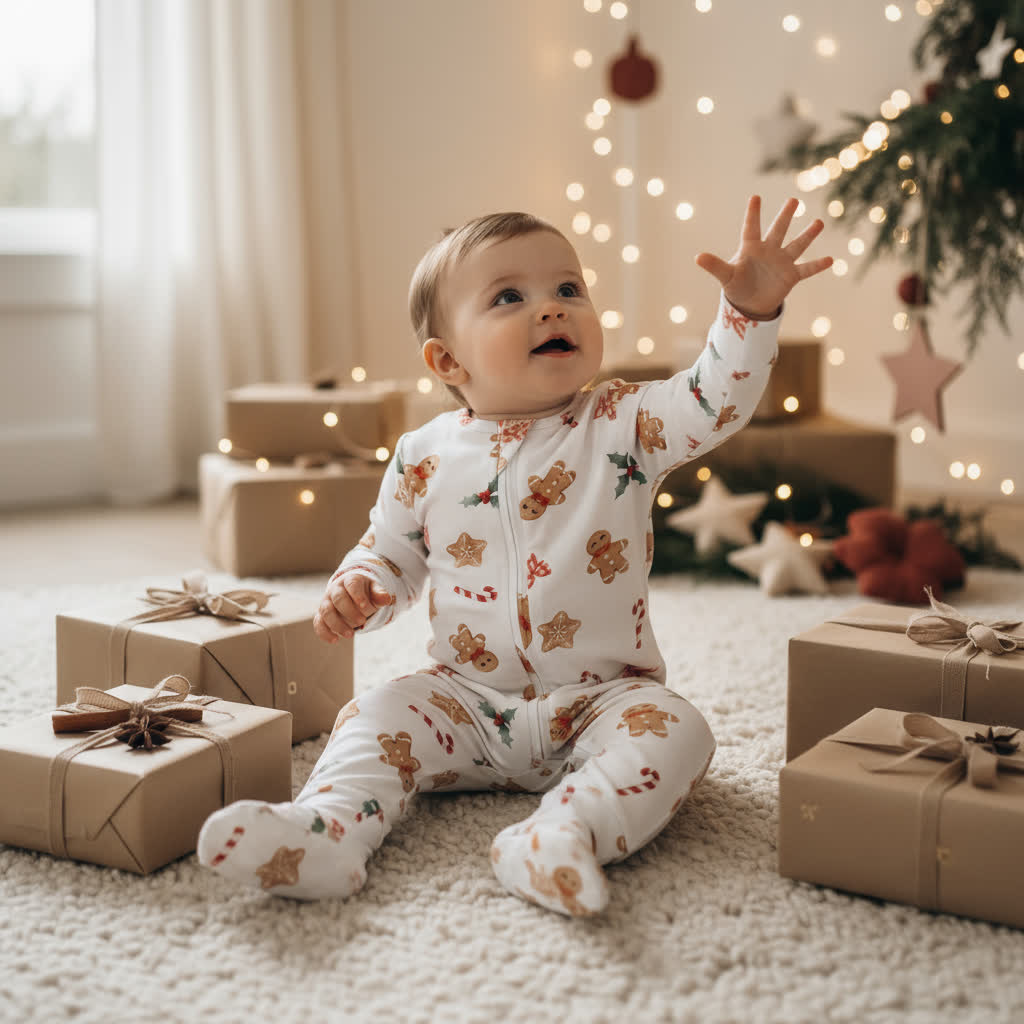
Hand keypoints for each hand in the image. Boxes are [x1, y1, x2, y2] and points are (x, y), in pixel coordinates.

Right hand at [313, 572, 394, 642]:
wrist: (353, 595)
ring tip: (351, 635)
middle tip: (362, 622)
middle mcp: (335, 589)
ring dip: (337, 624)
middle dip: (349, 611)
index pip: (352, 585)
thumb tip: (386, 599)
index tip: (365, 608)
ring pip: (326, 611)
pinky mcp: (321, 615)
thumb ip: (379, 594)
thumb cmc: (366, 593)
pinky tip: (335, 640)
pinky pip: (318, 623)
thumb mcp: (375, 591)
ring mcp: (326, 602)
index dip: (358, 596)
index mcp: (350, 580)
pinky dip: (324, 632)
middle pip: (338, 598)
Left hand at [695, 196, 831, 318]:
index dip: (753, 214)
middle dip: (785, 217)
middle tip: (793, 200)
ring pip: (796, 245)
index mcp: (751, 248)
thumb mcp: (726, 276)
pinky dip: (817, 265)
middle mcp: (769, 250)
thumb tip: (698, 257)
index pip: (751, 228)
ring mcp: (782, 262)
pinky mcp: (791, 275)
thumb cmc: (736, 286)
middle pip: (778, 230)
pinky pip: (807, 269)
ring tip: (818, 223)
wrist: (750, 304)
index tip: (755, 197)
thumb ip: (715, 266)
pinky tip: (830, 259)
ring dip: (807, 236)